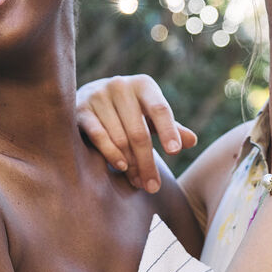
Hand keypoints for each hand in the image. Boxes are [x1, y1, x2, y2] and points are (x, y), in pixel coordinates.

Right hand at [76, 75, 196, 192]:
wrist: (89, 98)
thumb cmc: (129, 111)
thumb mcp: (151, 116)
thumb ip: (171, 127)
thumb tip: (192, 141)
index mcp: (143, 85)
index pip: (160, 109)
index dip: (168, 131)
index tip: (174, 152)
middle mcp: (120, 85)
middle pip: (139, 131)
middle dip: (147, 162)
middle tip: (153, 187)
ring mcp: (98, 95)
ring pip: (119, 138)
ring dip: (131, 164)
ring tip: (138, 182)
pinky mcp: (80, 109)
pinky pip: (98, 136)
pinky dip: (111, 154)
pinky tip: (121, 168)